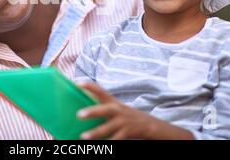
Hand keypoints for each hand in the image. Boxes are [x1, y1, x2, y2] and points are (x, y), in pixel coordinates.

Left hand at [77, 82, 193, 139]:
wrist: (152, 125)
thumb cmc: (128, 117)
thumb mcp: (117, 108)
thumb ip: (103, 105)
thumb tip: (82, 105)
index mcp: (114, 103)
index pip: (100, 91)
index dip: (89, 86)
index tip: (77, 83)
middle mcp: (118, 110)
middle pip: (104, 109)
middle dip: (92, 111)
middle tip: (78, 115)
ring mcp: (124, 122)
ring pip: (109, 128)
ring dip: (96, 133)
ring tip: (83, 137)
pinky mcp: (129, 133)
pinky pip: (117, 139)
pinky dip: (109, 143)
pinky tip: (102, 147)